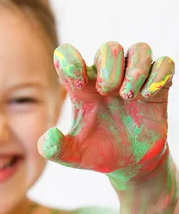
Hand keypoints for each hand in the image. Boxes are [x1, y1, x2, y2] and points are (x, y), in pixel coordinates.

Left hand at [38, 42, 174, 182]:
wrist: (129, 165)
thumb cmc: (97, 153)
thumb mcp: (72, 155)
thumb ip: (54, 148)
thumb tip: (48, 137)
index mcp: (82, 88)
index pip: (69, 57)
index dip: (70, 59)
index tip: (76, 80)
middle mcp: (108, 78)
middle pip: (110, 48)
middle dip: (109, 66)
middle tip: (107, 91)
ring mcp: (134, 81)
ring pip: (139, 50)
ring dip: (135, 69)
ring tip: (129, 96)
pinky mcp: (157, 89)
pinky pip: (165, 64)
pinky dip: (158, 75)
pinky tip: (149, 96)